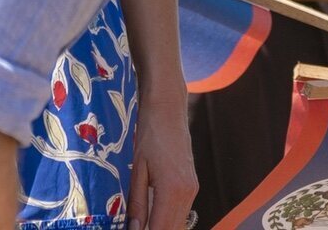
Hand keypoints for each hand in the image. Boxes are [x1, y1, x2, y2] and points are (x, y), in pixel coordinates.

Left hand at [127, 94, 196, 229]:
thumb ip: (138, 203)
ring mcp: (192, 189)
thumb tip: (134, 229)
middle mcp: (188, 193)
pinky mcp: (192, 185)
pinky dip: (168, 220)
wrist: (168, 109)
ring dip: (162, 228)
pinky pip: (181, 212)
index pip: (161, 229)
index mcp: (173, 189)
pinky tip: (152, 219)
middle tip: (135, 229)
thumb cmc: (149, 133)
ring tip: (141, 226)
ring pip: (179, 224)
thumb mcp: (137, 169)